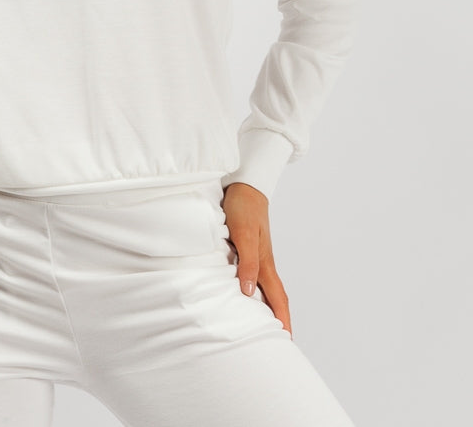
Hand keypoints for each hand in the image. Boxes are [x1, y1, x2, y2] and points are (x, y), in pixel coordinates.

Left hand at [221, 182, 291, 335]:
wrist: (244, 186)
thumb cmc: (243, 208)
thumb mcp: (243, 234)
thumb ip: (247, 262)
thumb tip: (249, 292)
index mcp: (265, 263)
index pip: (277, 299)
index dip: (282, 320)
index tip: (286, 341)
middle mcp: (264, 263)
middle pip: (275, 297)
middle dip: (279, 319)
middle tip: (279, 342)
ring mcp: (258, 256)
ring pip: (265, 288)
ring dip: (267, 307)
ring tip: (264, 326)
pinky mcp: (249, 250)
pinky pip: (254, 277)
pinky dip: (255, 291)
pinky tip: (247, 296)